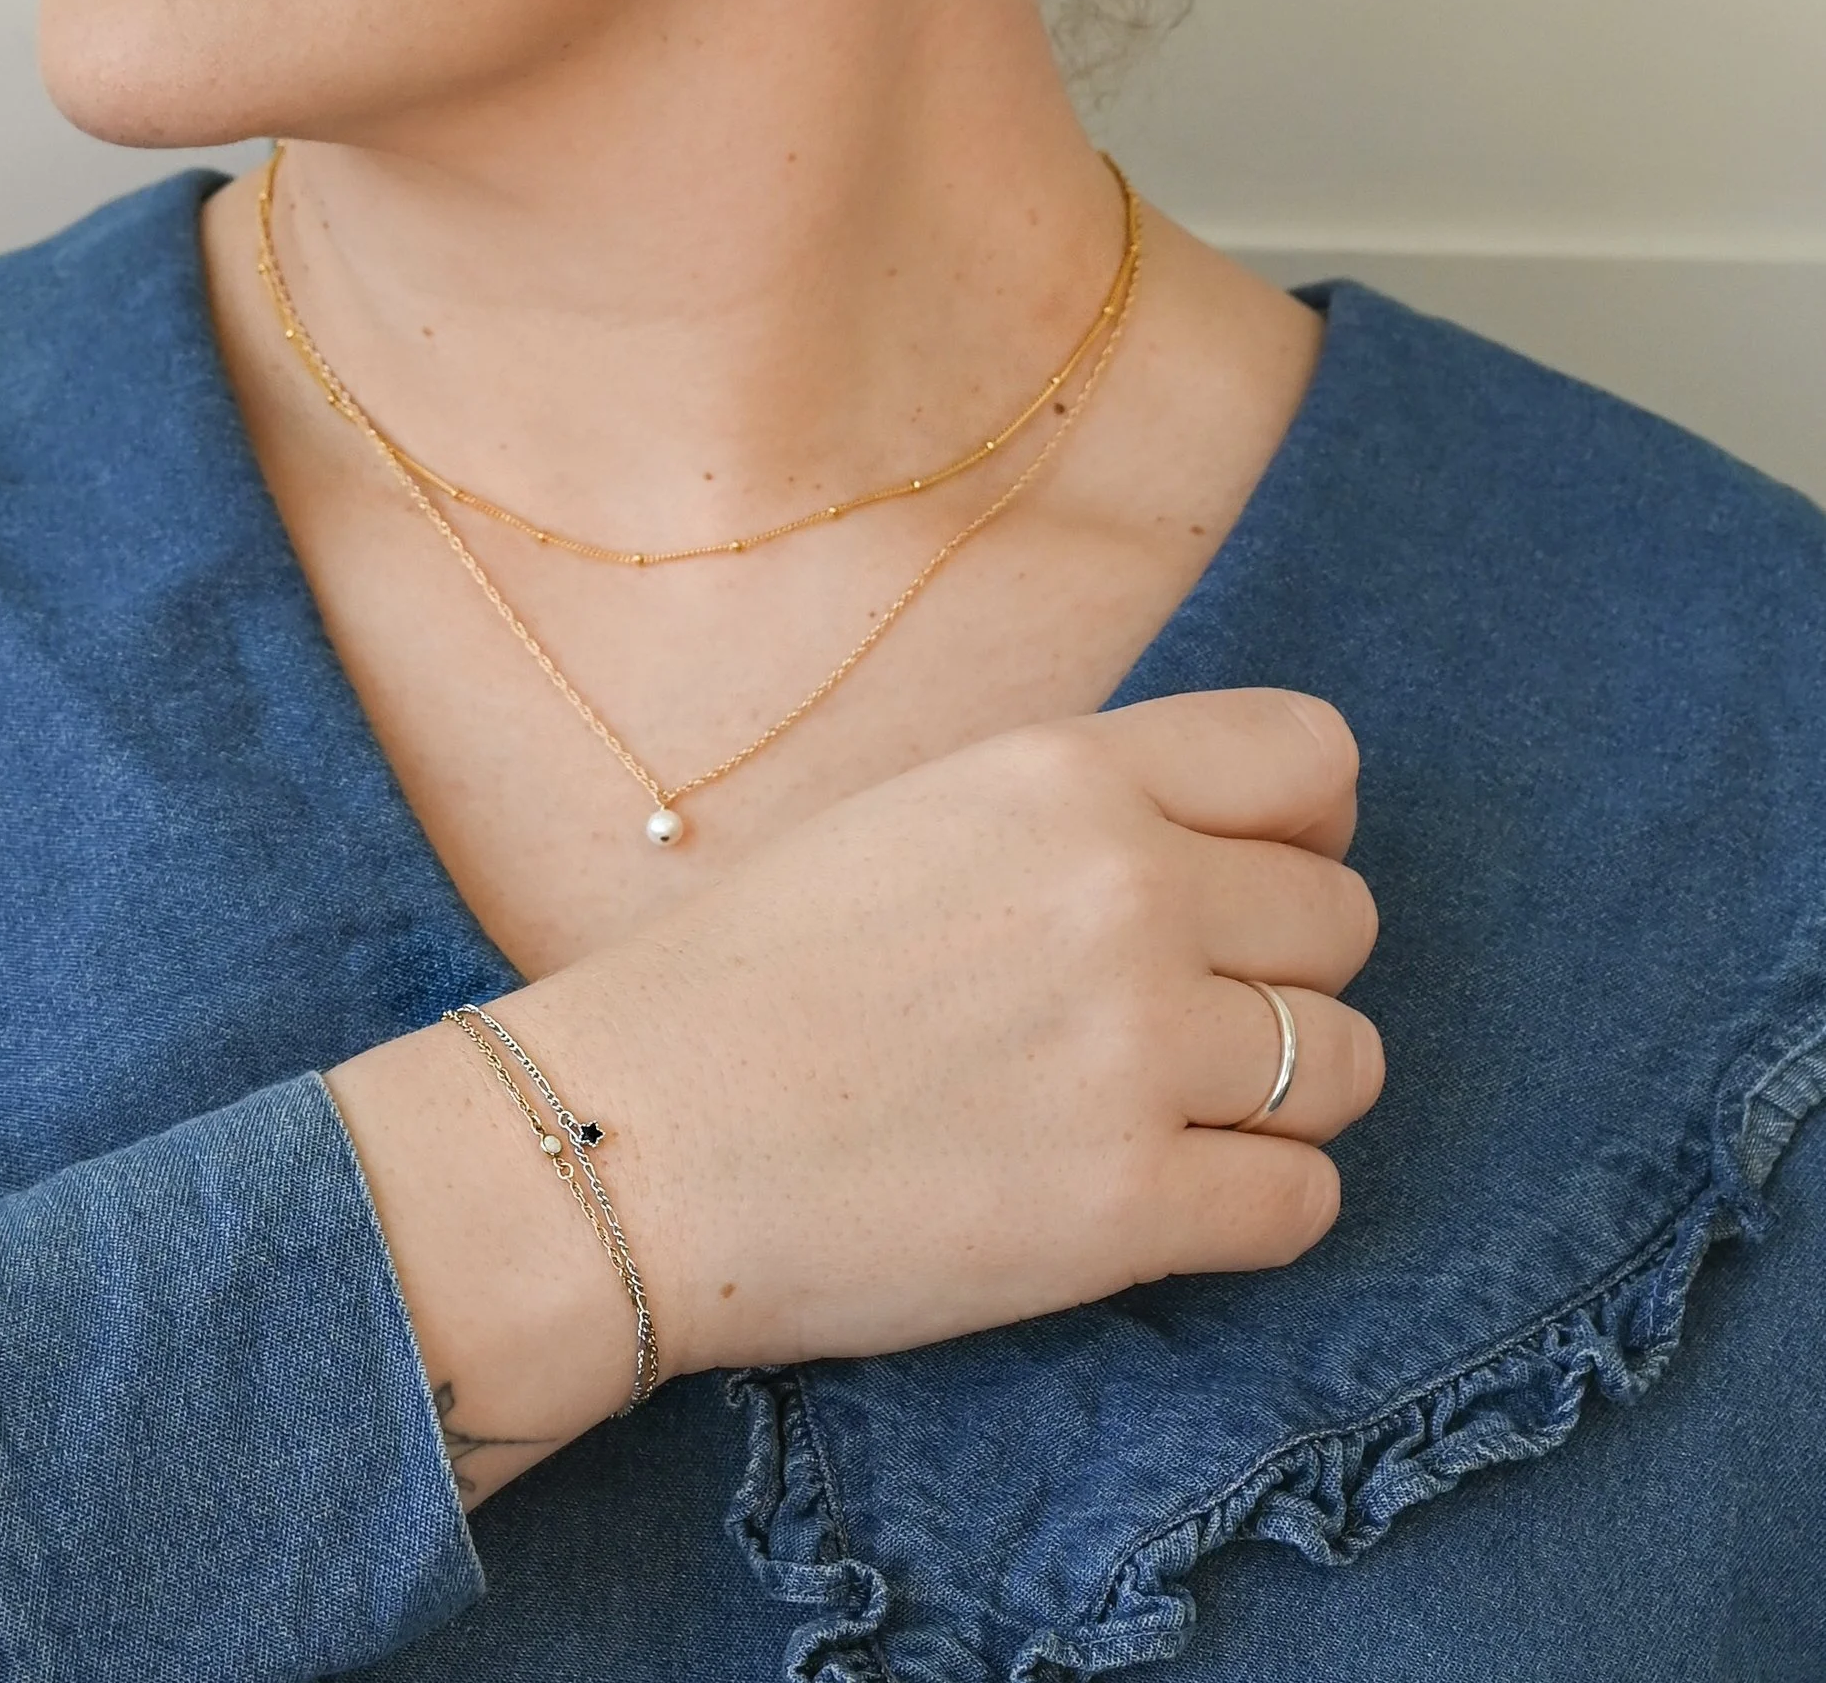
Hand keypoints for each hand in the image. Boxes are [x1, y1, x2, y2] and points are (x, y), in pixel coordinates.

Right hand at [507, 686, 1381, 1375]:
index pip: (1310, 757)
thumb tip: (1215, 851)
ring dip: (1281, 1100)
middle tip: (1175, 1027)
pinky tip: (1160, 1204)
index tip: (1258, 884)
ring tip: (1171, 1120)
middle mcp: (1125, 892)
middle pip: (1341, 920)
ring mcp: (1136, 1051)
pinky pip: (1302, 1205)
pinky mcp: (1126, 1210)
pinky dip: (1253, 1211)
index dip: (1307, 828)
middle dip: (1280, 974)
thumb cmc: (735, 983)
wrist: (623, 1141)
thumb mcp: (905, 822)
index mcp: (1063, 776)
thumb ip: (1065, 815)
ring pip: (1346, 1065)